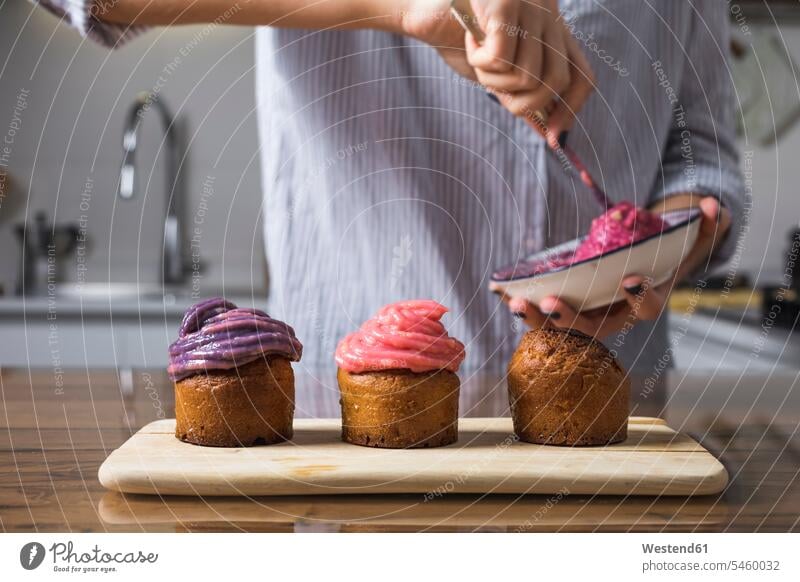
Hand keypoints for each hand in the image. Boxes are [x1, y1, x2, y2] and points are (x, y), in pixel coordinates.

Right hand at [401, 0, 594, 142]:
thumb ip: (522, 93)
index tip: (553, 139)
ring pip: (527, 75)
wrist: (422, 6)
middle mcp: (549, 14)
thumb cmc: (457, 38)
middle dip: (523, 103)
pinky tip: (471, 43)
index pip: (582, 76)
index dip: (570, 110)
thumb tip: (547, 132)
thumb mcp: (497, 72)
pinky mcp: (507, 4)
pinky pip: (502, 59)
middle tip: (495, 91)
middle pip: (557, 82)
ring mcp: (531, 6)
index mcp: (553, 30)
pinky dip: (480, 62)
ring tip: (478, 59)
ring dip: (493, 80)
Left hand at [501, 196, 731, 337]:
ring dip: (537, 318)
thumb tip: (713, 205)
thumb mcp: (691, 238)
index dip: (638, 296)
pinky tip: (500, 293)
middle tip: (553, 302)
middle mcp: (614, 316)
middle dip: (571, 318)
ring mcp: (587, 315)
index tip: (629, 280)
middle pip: (591, 328)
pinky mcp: (566, 306)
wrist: (641, 265)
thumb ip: (707, 225)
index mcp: (645, 302)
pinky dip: (524, 305)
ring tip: (517, 303)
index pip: (646, 307)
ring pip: (561, 326)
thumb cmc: (665, 253)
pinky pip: (543, 312)